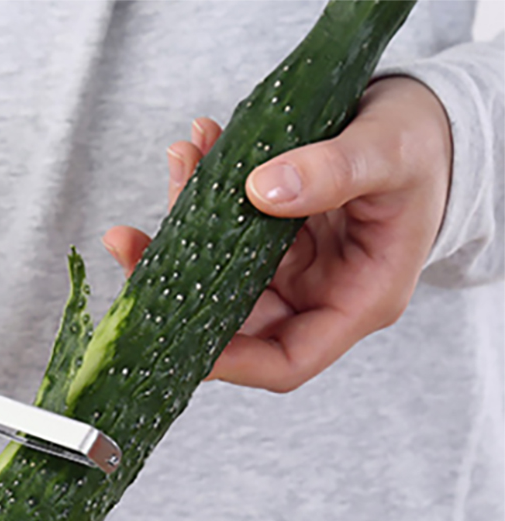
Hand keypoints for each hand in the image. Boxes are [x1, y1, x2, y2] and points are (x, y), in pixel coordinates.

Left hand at [103, 76, 452, 391]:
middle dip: (178, 285)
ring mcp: (289, 270)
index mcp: (357, 302)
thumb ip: (335, 171)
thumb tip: (262, 191)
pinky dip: (204, 194)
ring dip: (185, 226)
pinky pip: (225, 232)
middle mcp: (316, 296)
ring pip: (219, 273)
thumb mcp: (391, 152)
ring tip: (177, 167)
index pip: (287, 361)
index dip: (232, 362)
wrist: (426, 122)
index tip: (179, 334)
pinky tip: (195, 152)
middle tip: (131, 243)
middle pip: (236, 321)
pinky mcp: (271, 240)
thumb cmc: (423, 147)